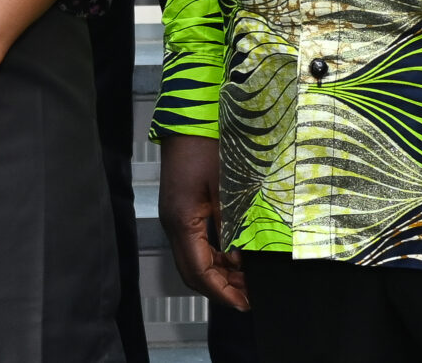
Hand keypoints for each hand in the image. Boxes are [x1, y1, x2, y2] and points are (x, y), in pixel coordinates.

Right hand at [157, 135, 247, 311]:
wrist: (189, 117)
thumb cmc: (208, 147)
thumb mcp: (226, 188)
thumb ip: (232, 226)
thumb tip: (240, 259)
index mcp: (182, 221)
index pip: (199, 271)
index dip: (221, 291)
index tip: (244, 304)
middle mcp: (173, 224)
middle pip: (191, 271)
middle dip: (219, 288)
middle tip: (249, 296)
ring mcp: (174, 217)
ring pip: (192, 259)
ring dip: (217, 273)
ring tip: (246, 280)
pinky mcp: (180, 210)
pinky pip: (194, 243)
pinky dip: (214, 257)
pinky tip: (235, 257)